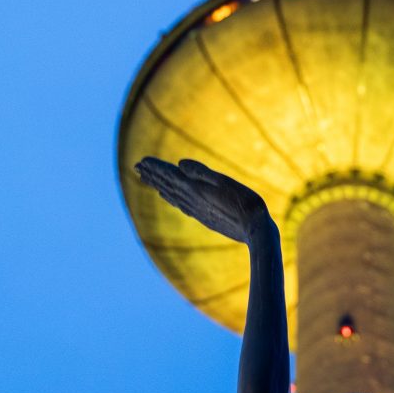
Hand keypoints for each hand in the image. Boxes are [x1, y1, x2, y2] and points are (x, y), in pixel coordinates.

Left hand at [135, 157, 270, 244]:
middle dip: (153, 175)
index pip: (170, 175)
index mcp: (197, 189)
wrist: (256, 231)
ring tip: (149, 180)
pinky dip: (172, 198)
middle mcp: (193, 201)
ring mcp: (199, 210)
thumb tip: (179, 164)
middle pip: (168, 185)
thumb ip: (202, 173)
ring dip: (160, 185)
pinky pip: (182, 205)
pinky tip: (171, 198)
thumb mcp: (225, 182)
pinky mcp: (206, 218)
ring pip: (173, 195)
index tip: (140, 162)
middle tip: (137, 168)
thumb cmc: (246, 204)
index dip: (155, 168)